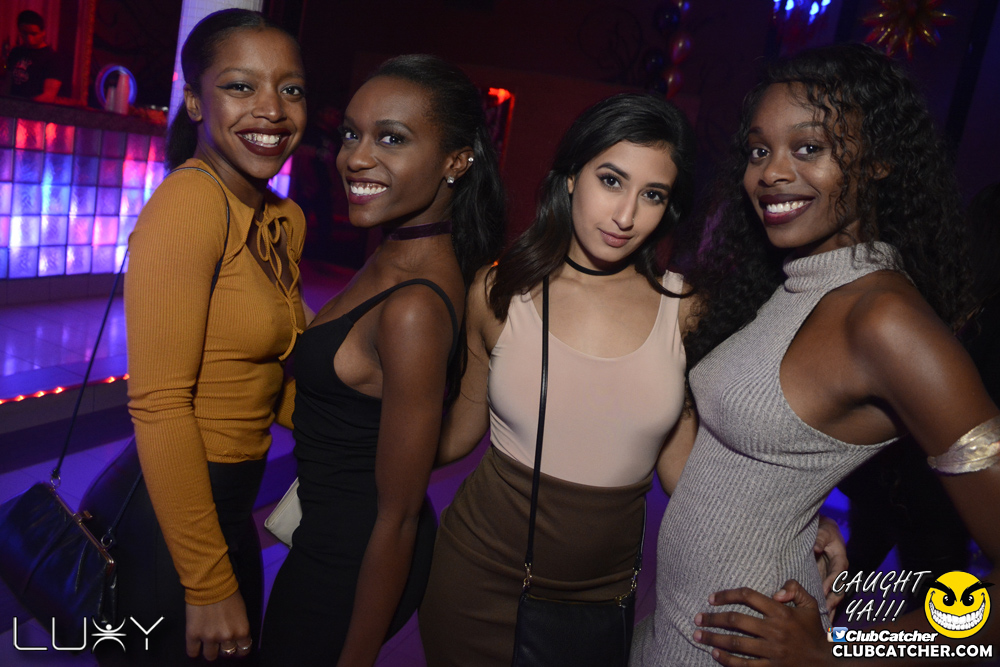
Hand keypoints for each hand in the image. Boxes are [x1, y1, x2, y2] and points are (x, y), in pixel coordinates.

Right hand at [185, 590, 252, 659]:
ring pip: (210, 656)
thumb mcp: (242, 611)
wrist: (210, 583)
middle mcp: (227, 637)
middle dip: (224, 647)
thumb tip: (237, 637)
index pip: (243, 650)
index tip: (236, 647)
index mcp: (241, 630)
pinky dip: (194, 650)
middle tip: (221, 640)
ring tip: (208, 642)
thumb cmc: (228, 592)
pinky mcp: (193, 635)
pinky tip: (196, 645)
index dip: (239, 649)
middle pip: (227, 653)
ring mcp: (209, 638)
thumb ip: (239, 626)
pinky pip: (192, 652)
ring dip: (210, 650)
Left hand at [693, 580, 833, 666]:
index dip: (726, 595)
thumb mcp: (810, 606)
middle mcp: (774, 630)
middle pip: (735, 621)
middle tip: (697, 618)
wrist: (826, 664)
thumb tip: (776, 591)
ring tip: (698, 635)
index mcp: (781, 612)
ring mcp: (772, 651)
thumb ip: (795, 589)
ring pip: (735, 643)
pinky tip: (715, 654)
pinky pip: (744, 664)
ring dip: (713, 639)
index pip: (748, 596)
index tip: (711, 598)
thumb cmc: (814, 632)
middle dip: (712, 618)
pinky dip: (727, 660)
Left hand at [814, 515, 847, 613]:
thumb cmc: (823, 530)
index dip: (832, 582)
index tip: (824, 591)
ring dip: (831, 609)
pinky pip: (827, 597)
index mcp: (840, 559)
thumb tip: (816, 547)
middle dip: (833, 601)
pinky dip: (826, 609)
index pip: (838, 572)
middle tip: (825, 612)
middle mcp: (839, 572)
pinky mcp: (826, 583)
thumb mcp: (823, 532)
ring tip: (826, 623)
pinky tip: (822, 621)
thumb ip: (820, 539)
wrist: (823, 531)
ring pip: (835, 597)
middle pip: (839, 589)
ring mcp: (833, 579)